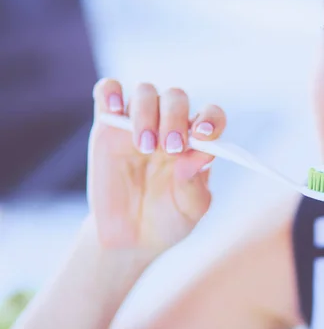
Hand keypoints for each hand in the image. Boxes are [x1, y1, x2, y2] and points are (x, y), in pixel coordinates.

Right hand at [87, 79, 225, 255]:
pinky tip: (115, 111)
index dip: (210, 119)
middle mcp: (169, 125)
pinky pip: (107, 92)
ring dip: (146, 113)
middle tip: (171, 148)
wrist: (131, 237)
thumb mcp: (190, 209)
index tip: (204, 135)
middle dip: (175, 117)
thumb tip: (200, 155)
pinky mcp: (107, 126)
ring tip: (145, 147)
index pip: (210, 115)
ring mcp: (138, 123)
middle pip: (176, 98)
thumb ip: (195, 184)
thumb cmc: (169, 219)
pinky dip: (111, 93)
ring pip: (145, 92)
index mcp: (196, 141)